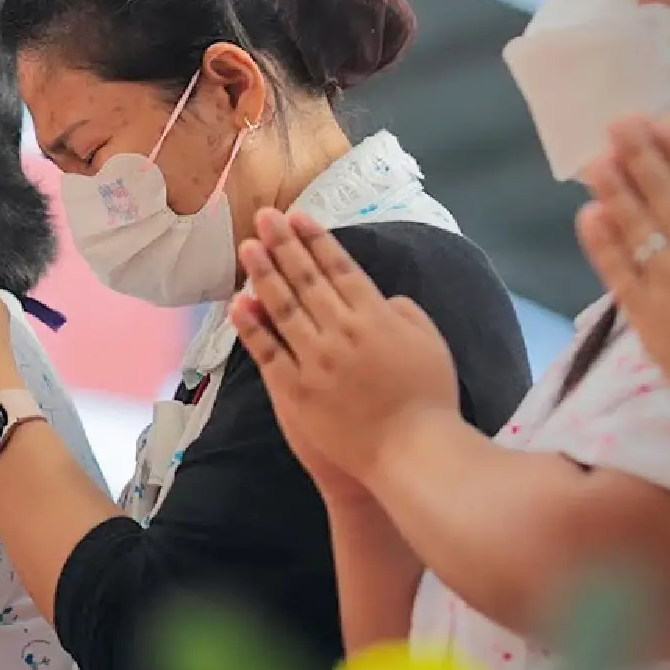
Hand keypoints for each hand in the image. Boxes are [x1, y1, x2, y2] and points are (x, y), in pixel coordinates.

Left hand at [231, 208, 457, 480]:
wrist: (411, 454)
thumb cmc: (429, 401)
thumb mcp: (431, 345)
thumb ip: (405, 313)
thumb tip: (380, 297)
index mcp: (376, 317)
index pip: (340, 268)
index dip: (316, 241)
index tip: (298, 217)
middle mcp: (342, 332)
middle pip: (306, 280)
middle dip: (284, 244)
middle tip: (264, 216)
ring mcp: (316, 361)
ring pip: (282, 308)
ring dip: (263, 274)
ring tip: (247, 246)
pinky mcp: (296, 391)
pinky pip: (268, 352)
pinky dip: (252, 327)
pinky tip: (237, 303)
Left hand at [577, 113, 669, 393]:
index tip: (667, 116)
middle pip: (663, 192)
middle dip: (640, 153)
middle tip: (618, 121)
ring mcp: (664, 278)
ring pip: (633, 223)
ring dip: (612, 188)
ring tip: (592, 158)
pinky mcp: (641, 310)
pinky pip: (615, 269)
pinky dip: (599, 242)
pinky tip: (586, 215)